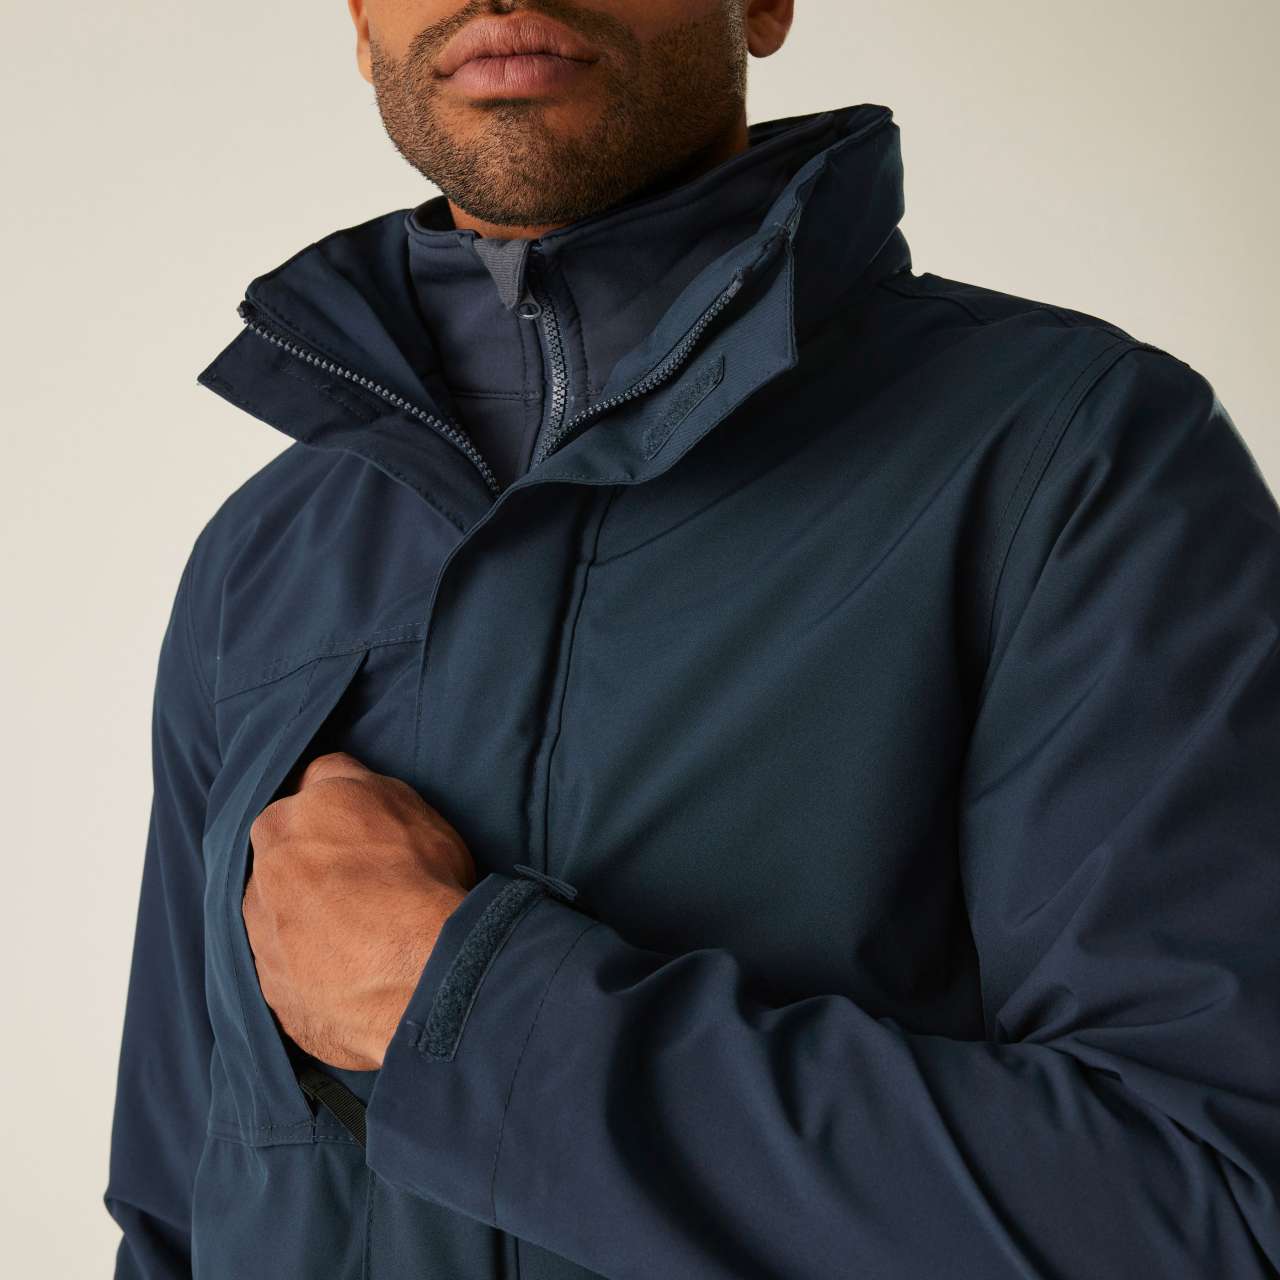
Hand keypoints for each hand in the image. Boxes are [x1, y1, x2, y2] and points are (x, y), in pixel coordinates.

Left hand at [242, 751, 475, 1069]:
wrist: (421, 974)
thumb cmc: (418, 878)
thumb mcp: (396, 796)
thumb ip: (347, 780)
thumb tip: (325, 778)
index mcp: (282, 823)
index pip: (300, 807)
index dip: (333, 822)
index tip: (359, 837)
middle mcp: (259, 880)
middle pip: (282, 866)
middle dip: (311, 873)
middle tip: (363, 890)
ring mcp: (262, 943)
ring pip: (280, 923)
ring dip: (309, 925)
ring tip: (363, 939)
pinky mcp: (276, 997)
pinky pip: (293, 977)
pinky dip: (317, 974)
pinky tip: (357, 975)